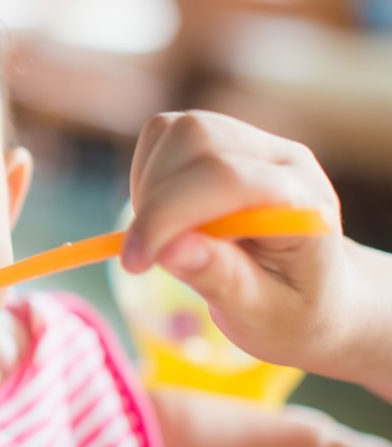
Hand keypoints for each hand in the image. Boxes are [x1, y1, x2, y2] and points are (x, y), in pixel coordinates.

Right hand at [121, 111, 351, 377]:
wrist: (310, 292)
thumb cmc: (291, 311)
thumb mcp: (265, 315)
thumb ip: (222, 280)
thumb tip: (168, 249)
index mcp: (304, 201)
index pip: (228, 178)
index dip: (168, 214)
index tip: (135, 262)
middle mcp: (280, 158)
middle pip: (196, 139)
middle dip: (155, 199)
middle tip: (147, 257)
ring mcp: (249, 142)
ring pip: (173, 131)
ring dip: (147, 186)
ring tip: (163, 237)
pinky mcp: (218, 138)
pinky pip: (162, 135)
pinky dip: (146, 176)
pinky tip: (164, 216)